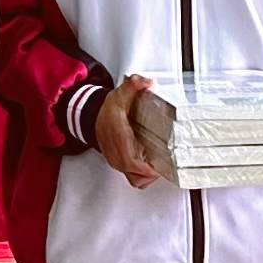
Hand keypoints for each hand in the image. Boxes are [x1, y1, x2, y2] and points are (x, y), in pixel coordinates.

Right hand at [86, 74, 160, 188]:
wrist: (93, 117)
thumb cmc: (107, 110)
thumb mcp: (120, 94)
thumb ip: (134, 85)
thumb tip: (145, 83)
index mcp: (119, 139)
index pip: (132, 162)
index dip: (148, 168)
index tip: (161, 166)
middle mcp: (117, 154)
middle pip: (137, 176)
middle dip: (154, 173)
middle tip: (168, 165)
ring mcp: (117, 162)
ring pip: (136, 180)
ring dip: (149, 176)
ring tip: (162, 166)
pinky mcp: (119, 165)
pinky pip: (134, 178)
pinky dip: (144, 175)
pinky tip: (152, 166)